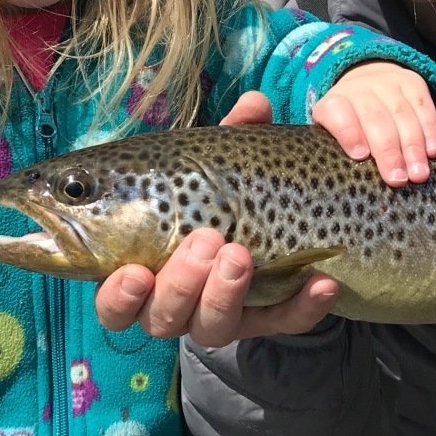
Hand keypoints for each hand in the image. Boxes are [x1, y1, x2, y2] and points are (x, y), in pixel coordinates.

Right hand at [94, 91, 337, 344]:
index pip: (113, 302)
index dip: (117, 296)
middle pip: (162, 318)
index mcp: (143, 271)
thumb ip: (232, 136)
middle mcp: (175, 302)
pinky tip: (322, 281)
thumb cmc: (219, 189)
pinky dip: (302, 306)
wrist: (271, 219)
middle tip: (206, 240)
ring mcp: (221, 314)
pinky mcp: (268, 318)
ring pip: (212, 329)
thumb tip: (253, 106)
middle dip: (181, 283)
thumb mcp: (221, 162)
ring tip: (242, 254)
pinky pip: (284, 322)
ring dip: (225, 294)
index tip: (133, 272)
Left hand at [311, 62, 435, 186]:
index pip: (338, 114)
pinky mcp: (412, 82)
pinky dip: (430, 130)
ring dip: (413, 146)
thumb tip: (357, 182)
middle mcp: (360, 89)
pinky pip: (423, 106)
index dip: (349, 133)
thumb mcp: (335, 131)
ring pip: (402, 114)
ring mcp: (388, 83)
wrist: (369, 82)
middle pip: (374, 118)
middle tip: (397, 178)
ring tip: (418, 173)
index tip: (361, 155)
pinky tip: (432, 151)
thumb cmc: (351, 121)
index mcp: (335, 103)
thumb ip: (341, 149)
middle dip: (388, 151)